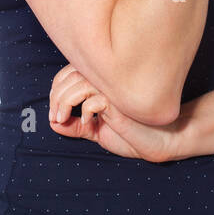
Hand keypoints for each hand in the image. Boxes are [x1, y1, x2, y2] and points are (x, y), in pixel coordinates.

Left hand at [48, 63, 186, 163]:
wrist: (160, 141)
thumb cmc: (133, 134)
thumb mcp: (97, 132)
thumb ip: (77, 127)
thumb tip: (53, 123)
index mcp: (102, 83)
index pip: (69, 73)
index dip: (55, 91)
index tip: (54, 115)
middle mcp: (108, 80)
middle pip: (70, 75)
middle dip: (56, 97)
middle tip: (56, 118)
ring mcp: (115, 89)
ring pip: (78, 84)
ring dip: (64, 103)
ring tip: (63, 119)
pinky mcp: (122, 101)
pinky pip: (94, 99)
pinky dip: (84, 111)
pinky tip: (89, 123)